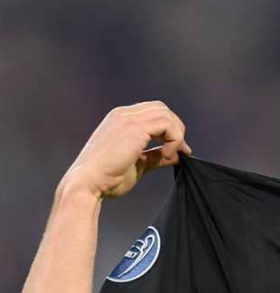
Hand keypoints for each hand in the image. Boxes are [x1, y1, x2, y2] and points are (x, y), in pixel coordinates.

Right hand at [59, 101, 191, 198]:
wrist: (87, 184)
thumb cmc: (106, 178)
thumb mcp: (138, 164)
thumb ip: (156, 157)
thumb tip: (177, 156)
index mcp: (120, 120)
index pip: (153, 112)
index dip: (170, 128)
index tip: (178, 149)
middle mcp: (123, 115)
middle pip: (162, 109)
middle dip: (176, 128)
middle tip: (180, 150)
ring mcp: (128, 119)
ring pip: (166, 115)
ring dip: (176, 135)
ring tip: (169, 154)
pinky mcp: (134, 128)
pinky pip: (167, 125)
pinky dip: (174, 139)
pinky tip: (165, 155)